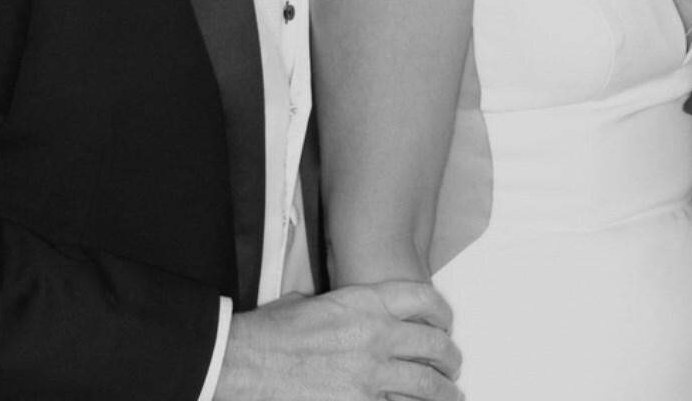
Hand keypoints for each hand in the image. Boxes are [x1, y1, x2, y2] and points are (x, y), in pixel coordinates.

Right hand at [213, 281, 462, 400]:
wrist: (239, 363)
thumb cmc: (268, 334)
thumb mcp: (312, 303)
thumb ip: (345, 308)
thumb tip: (354, 315)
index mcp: (365, 303)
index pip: (425, 300)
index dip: (442, 314)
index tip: (446, 327)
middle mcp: (376, 336)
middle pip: (435, 346)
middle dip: (450, 360)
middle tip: (453, 370)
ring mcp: (368, 376)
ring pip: (426, 387)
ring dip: (442, 394)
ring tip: (451, 399)